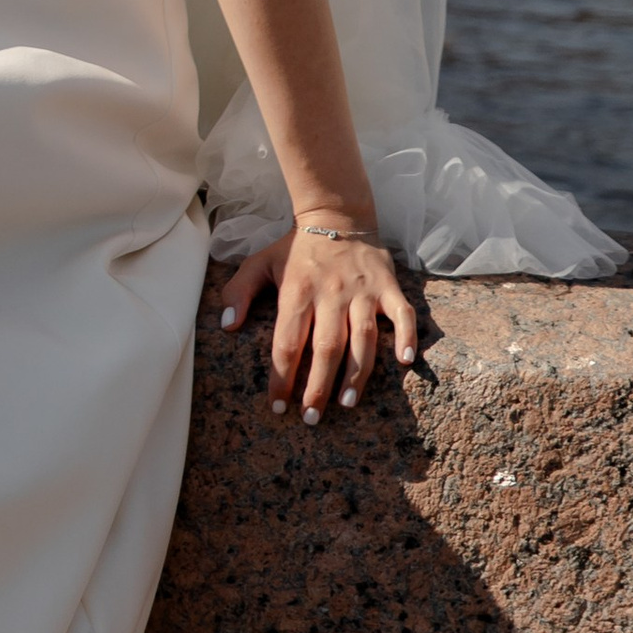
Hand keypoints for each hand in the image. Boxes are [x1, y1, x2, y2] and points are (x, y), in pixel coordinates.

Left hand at [213, 220, 418, 420]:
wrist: (337, 214)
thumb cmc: (295, 249)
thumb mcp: (260, 263)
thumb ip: (239, 291)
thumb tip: (226, 326)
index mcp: (297, 290)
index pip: (287, 340)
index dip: (281, 375)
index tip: (277, 406)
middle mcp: (331, 292)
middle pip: (325, 346)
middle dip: (317, 386)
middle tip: (311, 418)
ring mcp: (363, 290)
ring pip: (362, 337)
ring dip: (356, 373)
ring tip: (347, 404)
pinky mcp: (388, 286)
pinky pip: (402, 312)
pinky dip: (406, 335)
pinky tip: (404, 361)